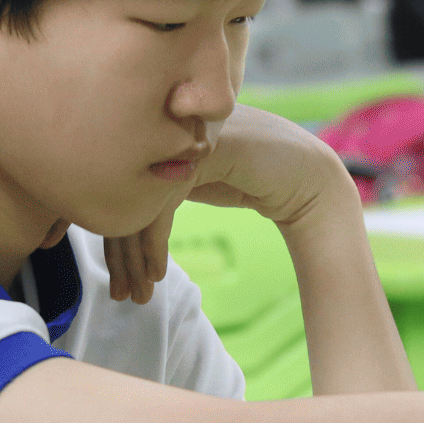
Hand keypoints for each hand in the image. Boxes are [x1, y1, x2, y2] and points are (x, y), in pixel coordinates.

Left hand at [103, 105, 353, 303]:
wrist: (310, 179)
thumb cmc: (256, 179)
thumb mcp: (203, 178)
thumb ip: (167, 180)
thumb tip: (118, 208)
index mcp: (165, 129)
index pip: (121, 184)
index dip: (113, 235)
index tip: (119, 277)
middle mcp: (171, 127)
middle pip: (124, 194)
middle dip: (120, 253)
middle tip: (119, 295)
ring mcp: (187, 135)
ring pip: (140, 200)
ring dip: (135, 256)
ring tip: (136, 293)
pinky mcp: (205, 151)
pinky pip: (163, 201)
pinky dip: (155, 242)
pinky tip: (158, 272)